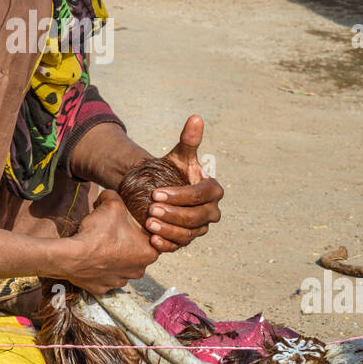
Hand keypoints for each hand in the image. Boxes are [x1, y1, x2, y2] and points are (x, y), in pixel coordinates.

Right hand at [60, 191, 158, 293]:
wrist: (73, 256)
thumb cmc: (97, 233)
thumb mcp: (112, 204)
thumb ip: (116, 196)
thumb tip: (111, 194)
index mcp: (149, 253)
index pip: (151, 237)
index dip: (138, 226)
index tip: (126, 221)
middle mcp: (139, 270)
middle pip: (136, 251)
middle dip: (126, 242)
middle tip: (112, 230)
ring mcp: (120, 282)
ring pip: (120, 265)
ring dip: (113, 256)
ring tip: (100, 243)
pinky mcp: (103, 288)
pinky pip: (104, 275)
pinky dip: (99, 267)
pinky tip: (91, 257)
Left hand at [143, 115, 223, 253]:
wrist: (159, 189)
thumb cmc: (172, 171)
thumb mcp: (178, 156)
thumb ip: (188, 139)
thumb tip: (195, 117)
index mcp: (213, 190)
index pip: (201, 195)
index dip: (181, 195)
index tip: (156, 192)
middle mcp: (211, 212)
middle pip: (197, 217)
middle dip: (174, 213)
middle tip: (151, 209)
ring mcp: (199, 228)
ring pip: (189, 233)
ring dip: (169, 230)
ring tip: (149, 224)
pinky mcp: (186, 240)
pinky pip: (180, 246)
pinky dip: (167, 244)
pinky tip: (152, 240)